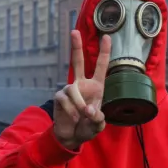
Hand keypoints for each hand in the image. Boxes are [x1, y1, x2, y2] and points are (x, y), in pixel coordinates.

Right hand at [52, 30, 110, 150]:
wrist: (71, 136)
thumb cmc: (87, 127)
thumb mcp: (98, 125)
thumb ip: (97, 118)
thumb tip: (88, 109)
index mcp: (96, 87)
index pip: (100, 67)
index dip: (104, 52)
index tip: (107, 37)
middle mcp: (82, 84)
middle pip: (77, 62)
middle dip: (76, 46)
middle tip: (74, 31)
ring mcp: (70, 89)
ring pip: (72, 89)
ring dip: (78, 104)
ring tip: (81, 116)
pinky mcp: (59, 97)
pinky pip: (64, 99)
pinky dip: (71, 110)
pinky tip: (74, 117)